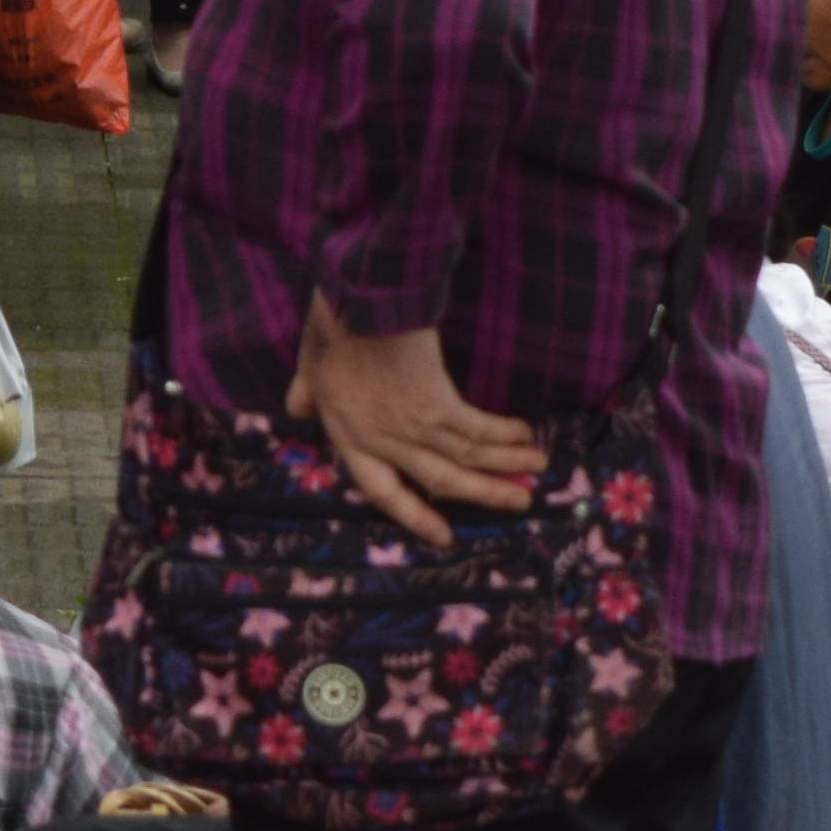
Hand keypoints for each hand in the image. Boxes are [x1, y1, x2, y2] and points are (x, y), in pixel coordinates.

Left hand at [286, 296, 545, 537]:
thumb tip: (294, 407)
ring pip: (465, 458)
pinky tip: (525, 436)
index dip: (413, 515)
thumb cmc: (332, 323)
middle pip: (438, 480)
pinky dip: (504, 434)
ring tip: (535, 473)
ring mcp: (411, 424)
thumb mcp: (307, 362)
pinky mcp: (436, 401)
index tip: (443, 536)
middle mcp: (383, 440)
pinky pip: (476, 428)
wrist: (360, 295)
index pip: (381, 490)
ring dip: (505, 466)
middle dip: (482, 494)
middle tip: (519, 502)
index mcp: (349, 435)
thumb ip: (305, 391)